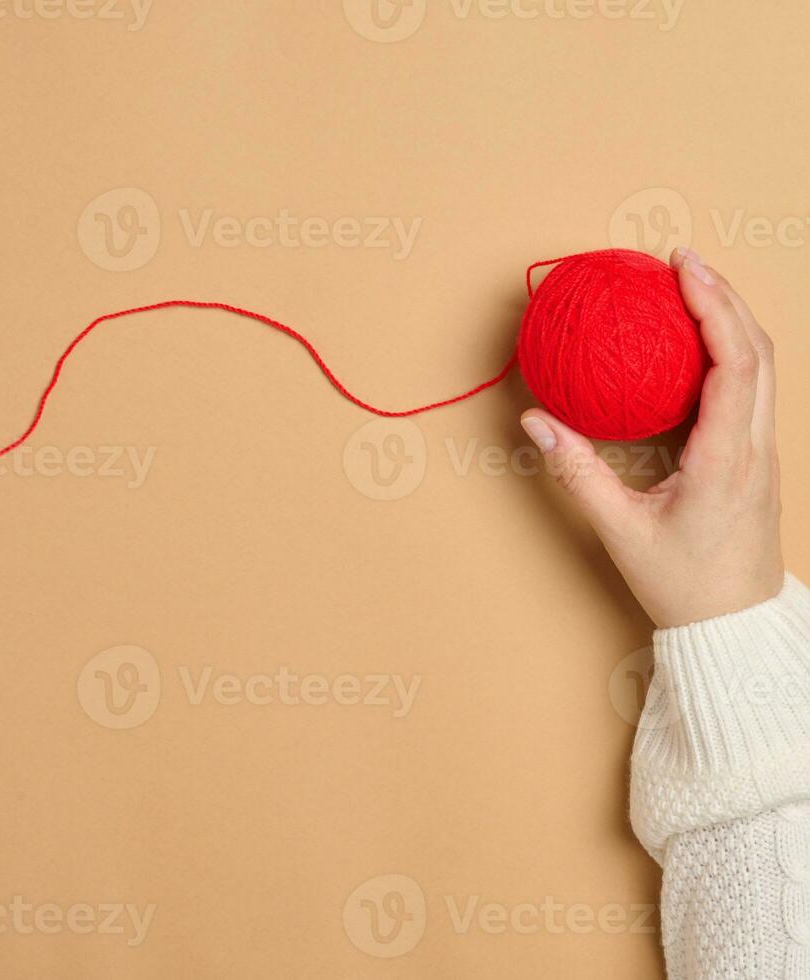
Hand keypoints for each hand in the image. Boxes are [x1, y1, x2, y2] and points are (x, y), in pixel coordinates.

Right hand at [520, 247, 783, 628]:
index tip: (681, 268)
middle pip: (757, 349)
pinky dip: (728, 350)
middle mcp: (754, 445)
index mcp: (726, 457)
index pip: (732, 361)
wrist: (734, 624)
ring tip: (689, 289)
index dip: (712, 305)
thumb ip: (576, 470)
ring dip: (730, 319)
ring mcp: (762, 451)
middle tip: (680, 262)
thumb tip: (536, 420)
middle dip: (723, 295)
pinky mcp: (755, 458)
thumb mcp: (620, 529)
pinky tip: (693, 344)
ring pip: (762, 366)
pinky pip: (750, 388)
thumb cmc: (683, 583)